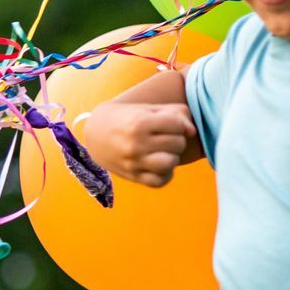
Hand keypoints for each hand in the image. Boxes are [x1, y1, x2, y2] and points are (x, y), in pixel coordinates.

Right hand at [82, 102, 197, 186]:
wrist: (96, 134)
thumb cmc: (129, 117)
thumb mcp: (149, 108)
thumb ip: (176, 114)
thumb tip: (192, 132)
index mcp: (139, 123)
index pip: (177, 125)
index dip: (178, 124)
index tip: (169, 123)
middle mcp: (135, 144)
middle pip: (177, 143)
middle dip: (177, 138)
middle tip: (166, 136)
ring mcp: (133, 162)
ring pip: (171, 162)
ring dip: (172, 156)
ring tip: (165, 151)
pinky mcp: (133, 176)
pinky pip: (160, 181)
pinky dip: (165, 173)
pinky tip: (159, 164)